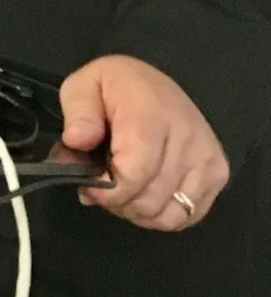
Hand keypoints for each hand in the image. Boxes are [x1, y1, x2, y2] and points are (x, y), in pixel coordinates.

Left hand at [60, 54, 229, 230]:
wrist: (151, 81)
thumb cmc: (114, 86)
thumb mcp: (82, 87)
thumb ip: (78, 114)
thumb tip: (77, 141)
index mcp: (151, 115)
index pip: (133, 175)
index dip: (107, 190)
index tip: (89, 184)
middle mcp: (186, 138)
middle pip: (150, 200)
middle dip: (119, 203)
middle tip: (102, 187)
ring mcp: (207, 157)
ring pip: (170, 214)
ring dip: (140, 212)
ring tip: (124, 191)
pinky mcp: (218, 171)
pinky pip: (190, 215)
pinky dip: (164, 215)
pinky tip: (147, 195)